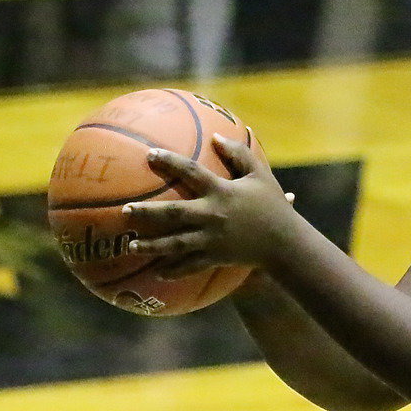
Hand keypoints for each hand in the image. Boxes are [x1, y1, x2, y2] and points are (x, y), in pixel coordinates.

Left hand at [123, 133, 296, 277]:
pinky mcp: (216, 257)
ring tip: (130, 244)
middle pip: (173, 214)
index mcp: (221, 192)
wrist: (285, 244)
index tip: (150, 154)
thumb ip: (239, 154)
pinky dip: (173, 271)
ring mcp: (212, 240)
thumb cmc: (273, 207)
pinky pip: (190, 265)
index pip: (191, 173)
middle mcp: (212, 216)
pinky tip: (156, 273)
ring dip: (152, 245)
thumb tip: (216, 137)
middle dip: (147, 213)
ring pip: (176, 244)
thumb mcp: (261, 176)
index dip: (170, 162)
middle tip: (125, 210)